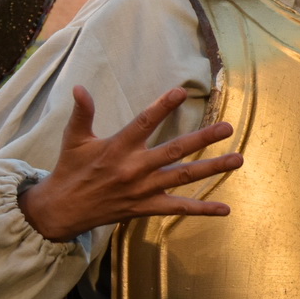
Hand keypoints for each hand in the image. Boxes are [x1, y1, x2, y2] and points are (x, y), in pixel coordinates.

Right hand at [18, 86, 241, 240]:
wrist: (61, 210)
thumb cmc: (70, 169)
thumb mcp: (74, 139)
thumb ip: (82, 113)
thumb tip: (79, 88)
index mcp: (117, 148)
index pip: (143, 123)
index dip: (162, 107)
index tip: (181, 92)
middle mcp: (134, 168)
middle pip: (174, 150)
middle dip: (202, 138)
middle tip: (227, 127)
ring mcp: (143, 189)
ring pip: (183, 177)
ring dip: (212, 168)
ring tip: (238, 159)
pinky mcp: (146, 207)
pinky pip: (178, 208)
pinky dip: (202, 209)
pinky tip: (226, 209)